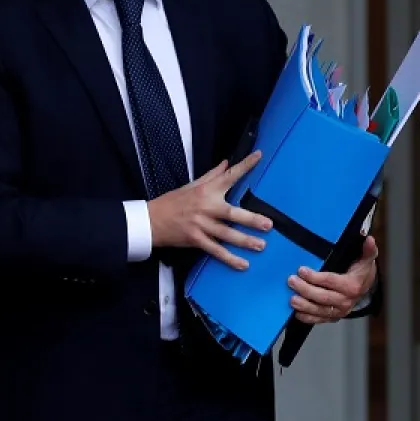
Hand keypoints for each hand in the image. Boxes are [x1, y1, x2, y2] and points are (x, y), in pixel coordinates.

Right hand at [147, 151, 273, 269]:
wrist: (150, 220)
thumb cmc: (172, 202)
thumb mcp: (191, 186)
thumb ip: (211, 176)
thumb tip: (226, 163)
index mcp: (205, 190)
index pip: (228, 175)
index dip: (244, 166)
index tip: (258, 156)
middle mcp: (205, 207)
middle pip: (231, 213)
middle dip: (251, 219)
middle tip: (268, 224)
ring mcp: (200, 225)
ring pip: (226, 234)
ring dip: (244, 241)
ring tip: (261, 246)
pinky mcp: (195, 240)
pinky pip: (215, 250)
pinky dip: (229, 258)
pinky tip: (243, 264)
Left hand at [287, 236, 378, 323]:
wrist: (365, 287)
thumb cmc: (361, 271)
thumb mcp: (366, 259)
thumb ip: (368, 249)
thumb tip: (369, 239)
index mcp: (353, 285)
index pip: (331, 281)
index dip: (315, 277)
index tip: (301, 270)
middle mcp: (346, 300)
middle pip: (323, 297)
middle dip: (306, 290)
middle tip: (292, 281)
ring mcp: (340, 310)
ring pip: (320, 310)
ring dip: (305, 306)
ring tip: (292, 300)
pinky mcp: (334, 316)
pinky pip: (320, 319)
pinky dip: (308, 318)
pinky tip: (298, 313)